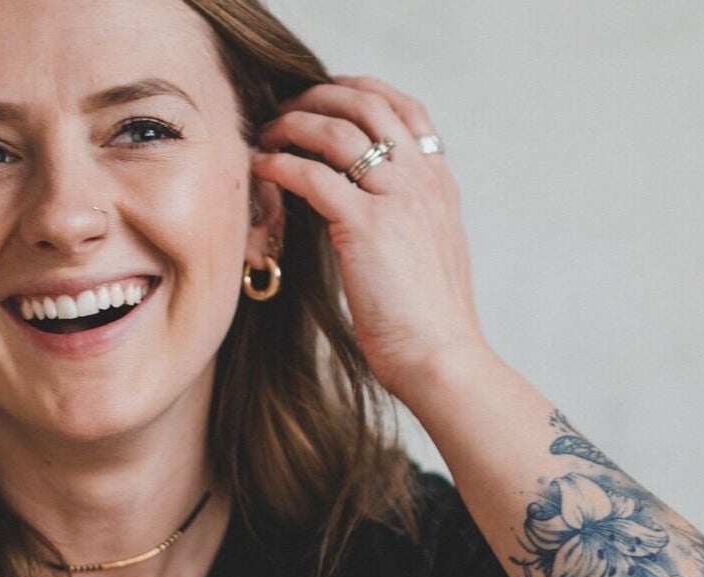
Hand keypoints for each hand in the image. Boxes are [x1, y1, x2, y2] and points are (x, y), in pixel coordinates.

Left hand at [251, 75, 489, 404]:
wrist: (441, 357)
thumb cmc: (430, 324)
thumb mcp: (430, 256)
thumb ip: (410, 221)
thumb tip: (374, 211)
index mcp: (440, 186)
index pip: (405, 110)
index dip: (361, 92)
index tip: (326, 96)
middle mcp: (422, 182)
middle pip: (368, 106)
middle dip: (319, 97)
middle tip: (285, 108)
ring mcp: (396, 200)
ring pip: (337, 132)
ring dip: (293, 125)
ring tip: (265, 135)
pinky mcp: (366, 226)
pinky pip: (313, 177)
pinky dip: (281, 165)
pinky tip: (262, 168)